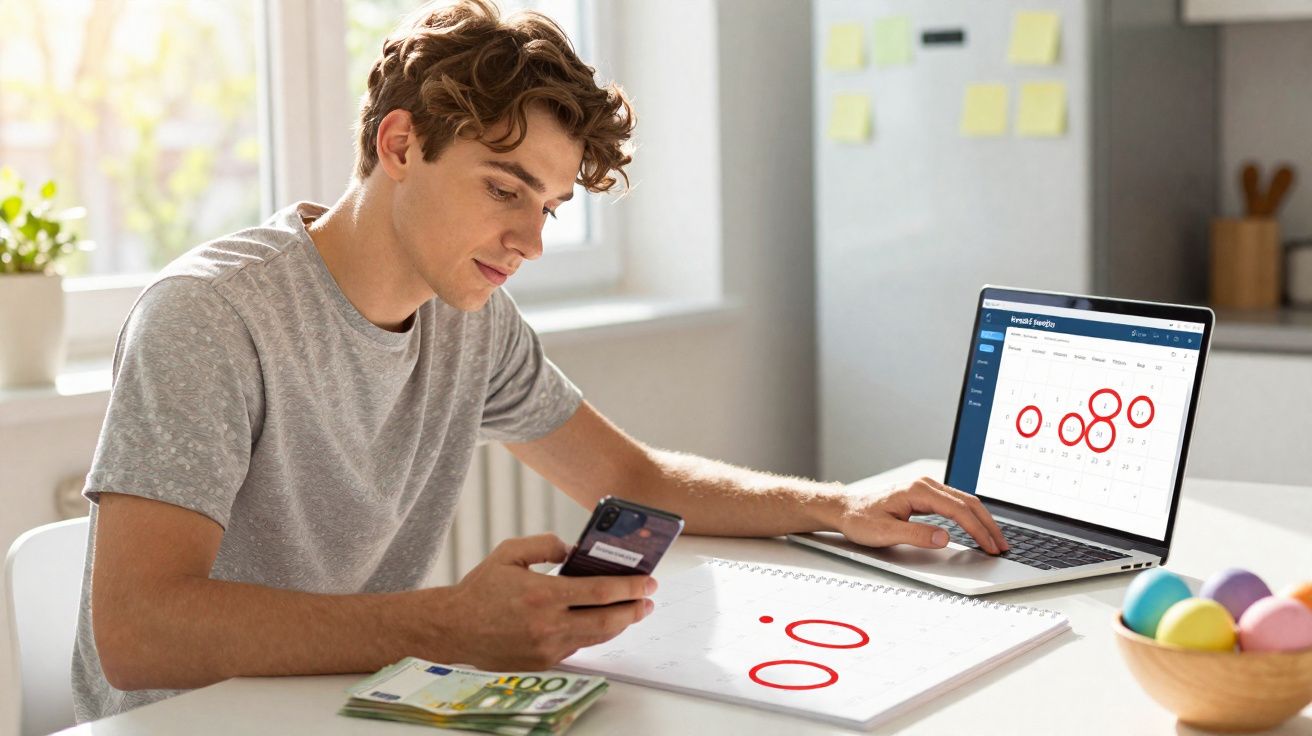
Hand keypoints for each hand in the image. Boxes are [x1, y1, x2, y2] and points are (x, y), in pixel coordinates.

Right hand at [437, 534, 656, 669]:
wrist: (454, 628)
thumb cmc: (480, 589)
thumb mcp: (510, 552)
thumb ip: (545, 544)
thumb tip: (574, 549)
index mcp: (543, 594)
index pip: (600, 592)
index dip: (630, 587)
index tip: (648, 581)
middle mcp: (548, 624)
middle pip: (607, 621)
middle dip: (635, 609)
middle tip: (649, 598)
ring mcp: (546, 647)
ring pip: (597, 637)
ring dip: (620, 624)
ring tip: (633, 610)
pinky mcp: (543, 662)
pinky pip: (578, 646)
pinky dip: (594, 633)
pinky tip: (602, 621)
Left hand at [835, 477, 1009, 553]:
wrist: (846, 509)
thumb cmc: (861, 519)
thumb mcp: (886, 532)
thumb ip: (916, 535)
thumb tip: (944, 538)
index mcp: (919, 491)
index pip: (958, 510)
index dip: (978, 530)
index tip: (990, 546)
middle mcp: (926, 485)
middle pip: (968, 502)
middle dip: (988, 525)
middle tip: (1001, 545)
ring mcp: (927, 489)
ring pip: (965, 502)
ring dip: (982, 520)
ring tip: (994, 540)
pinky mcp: (926, 496)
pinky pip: (956, 504)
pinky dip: (970, 517)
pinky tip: (977, 529)